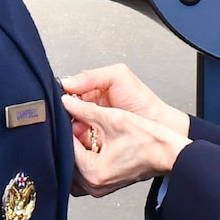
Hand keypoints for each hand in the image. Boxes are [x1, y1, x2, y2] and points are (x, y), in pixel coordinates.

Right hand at [61, 64, 188, 137]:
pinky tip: (82, 139)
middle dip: (67, 115)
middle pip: (67, 112)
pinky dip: (78, 142)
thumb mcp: (117, 76)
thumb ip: (91, 75)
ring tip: (79, 128)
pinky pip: (80, 143)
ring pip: (71, 128)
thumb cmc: (142, 100)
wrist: (158, 124)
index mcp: (92, 89)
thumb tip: (66, 82)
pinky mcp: (96, 142)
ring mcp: (92, 125)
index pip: (68, 92)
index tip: (61, 102)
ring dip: (72, 129)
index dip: (63, 98)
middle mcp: (90, 107)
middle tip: (72, 117)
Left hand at [63, 95, 189, 194]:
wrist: (170, 153)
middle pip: (68, 158)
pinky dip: (87, 158)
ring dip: (79, 149)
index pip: (66, 146)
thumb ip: (85, 109)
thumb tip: (67, 102)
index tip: (71, 114)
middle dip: (73, 138)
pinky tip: (98, 144)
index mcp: (93, 173)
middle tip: (83, 122)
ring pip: (75, 166)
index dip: (68, 127)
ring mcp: (100, 187)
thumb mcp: (113, 118)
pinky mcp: (106, 184)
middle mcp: (94, 185)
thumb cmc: (150, 141)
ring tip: (92, 133)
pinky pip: (86, 172)